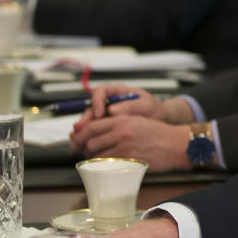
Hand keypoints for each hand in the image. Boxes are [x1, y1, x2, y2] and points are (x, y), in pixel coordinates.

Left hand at [70, 115, 191, 171]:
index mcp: (122, 119)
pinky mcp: (129, 159)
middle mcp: (121, 131)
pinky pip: (108, 163)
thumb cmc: (158, 133)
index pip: (91, 126)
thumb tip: (95, 133)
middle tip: (82, 151)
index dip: (80, 134)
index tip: (76, 139)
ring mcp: (124, 146)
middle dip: (83, 148)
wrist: (175, 144)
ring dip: (92, 157)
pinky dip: (102, 165)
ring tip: (94, 158)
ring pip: (97, 153)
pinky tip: (104, 164)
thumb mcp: (137, 121)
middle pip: (90, 141)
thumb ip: (117, 124)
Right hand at [74, 84, 194, 132]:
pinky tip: (85, 145)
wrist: (159, 120)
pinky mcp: (107, 126)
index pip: (101, 91)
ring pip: (90, 120)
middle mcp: (109, 102)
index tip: (99, 113)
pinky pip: (95, 130)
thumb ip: (131, 106)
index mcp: (118, 92)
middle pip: (91, 108)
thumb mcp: (147, 105)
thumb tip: (112, 110)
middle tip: (80, 131)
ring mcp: (106, 114)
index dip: (97, 101)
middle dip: (85, 119)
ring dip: (83, 130)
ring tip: (78, 140)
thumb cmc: (154, 109)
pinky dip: (89, 137)